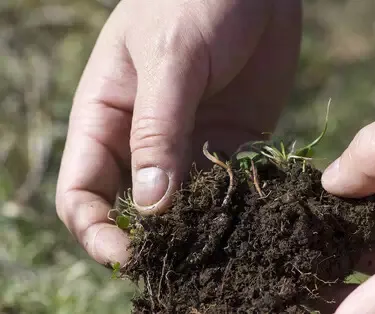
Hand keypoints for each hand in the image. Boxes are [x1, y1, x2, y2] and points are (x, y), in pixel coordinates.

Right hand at [55, 0, 300, 265]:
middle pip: (131, 207)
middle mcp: (142, 139)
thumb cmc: (196, 2)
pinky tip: (249, 217)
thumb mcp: (169, 59)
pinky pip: (224, 187)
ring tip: (217, 244)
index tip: (129, 254)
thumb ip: (157, 130)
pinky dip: (232, 206)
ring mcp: (188, 143)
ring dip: (194, 227)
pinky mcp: (230, 141)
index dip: (96, 230)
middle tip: (180, 257)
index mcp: (105, 118)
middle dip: (148, 238)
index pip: (82, 192)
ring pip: (181, 204)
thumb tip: (150, 205)